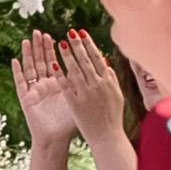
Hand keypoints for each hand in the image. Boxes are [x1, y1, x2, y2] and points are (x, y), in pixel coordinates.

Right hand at [13, 29, 78, 147]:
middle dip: (41, 47)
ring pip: (30, 68)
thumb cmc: (70, 123)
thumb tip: (99, 68)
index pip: (55, 62)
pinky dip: (17, 72)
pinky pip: (20, 83)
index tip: (58, 35)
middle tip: (40, 31)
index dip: (55, 49)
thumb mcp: (79, 99)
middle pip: (41, 61)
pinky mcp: (26, 99)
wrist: (57, 139)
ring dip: (28, 55)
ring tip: (27, 40)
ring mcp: (34, 91)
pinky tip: (15, 61)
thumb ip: (85, 84)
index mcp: (58, 84)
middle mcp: (45, 85)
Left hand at [58, 28, 127, 147]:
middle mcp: (98, 85)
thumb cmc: (113, 116)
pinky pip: (67, 86)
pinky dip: (60, 75)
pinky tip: (53, 65)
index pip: (97, 57)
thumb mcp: (116, 95)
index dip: (88, 44)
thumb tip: (105, 62)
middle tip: (69, 32)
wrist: (108, 137)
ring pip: (75, 70)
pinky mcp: (76, 104)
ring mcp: (86, 94)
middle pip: (85, 60)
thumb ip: (111, 78)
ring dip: (67, 55)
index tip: (81, 32)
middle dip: (77, 44)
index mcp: (108, 81)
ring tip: (59, 43)